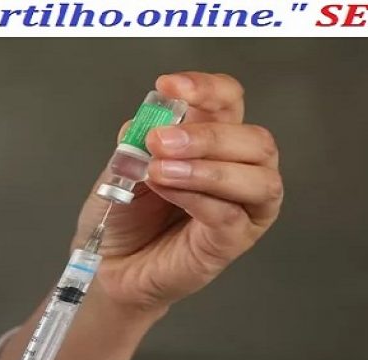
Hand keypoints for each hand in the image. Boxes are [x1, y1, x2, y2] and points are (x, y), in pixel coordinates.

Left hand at [74, 72, 282, 310]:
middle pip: (255, 140)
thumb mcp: (124, 165)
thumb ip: (140, 139)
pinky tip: (168, 190)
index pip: (230, 102)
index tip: (169, 86)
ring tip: (160, 170)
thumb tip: (152, 117)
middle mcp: (238, 172)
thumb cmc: (124, 216)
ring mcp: (241, 210)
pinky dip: (198, 197)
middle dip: (207, 135)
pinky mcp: (232, 243)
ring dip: (207, 167)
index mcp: (213, 143)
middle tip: (159, 141)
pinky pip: (230, 215)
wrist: (109, 265)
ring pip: (258, 178)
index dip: (207, 89)